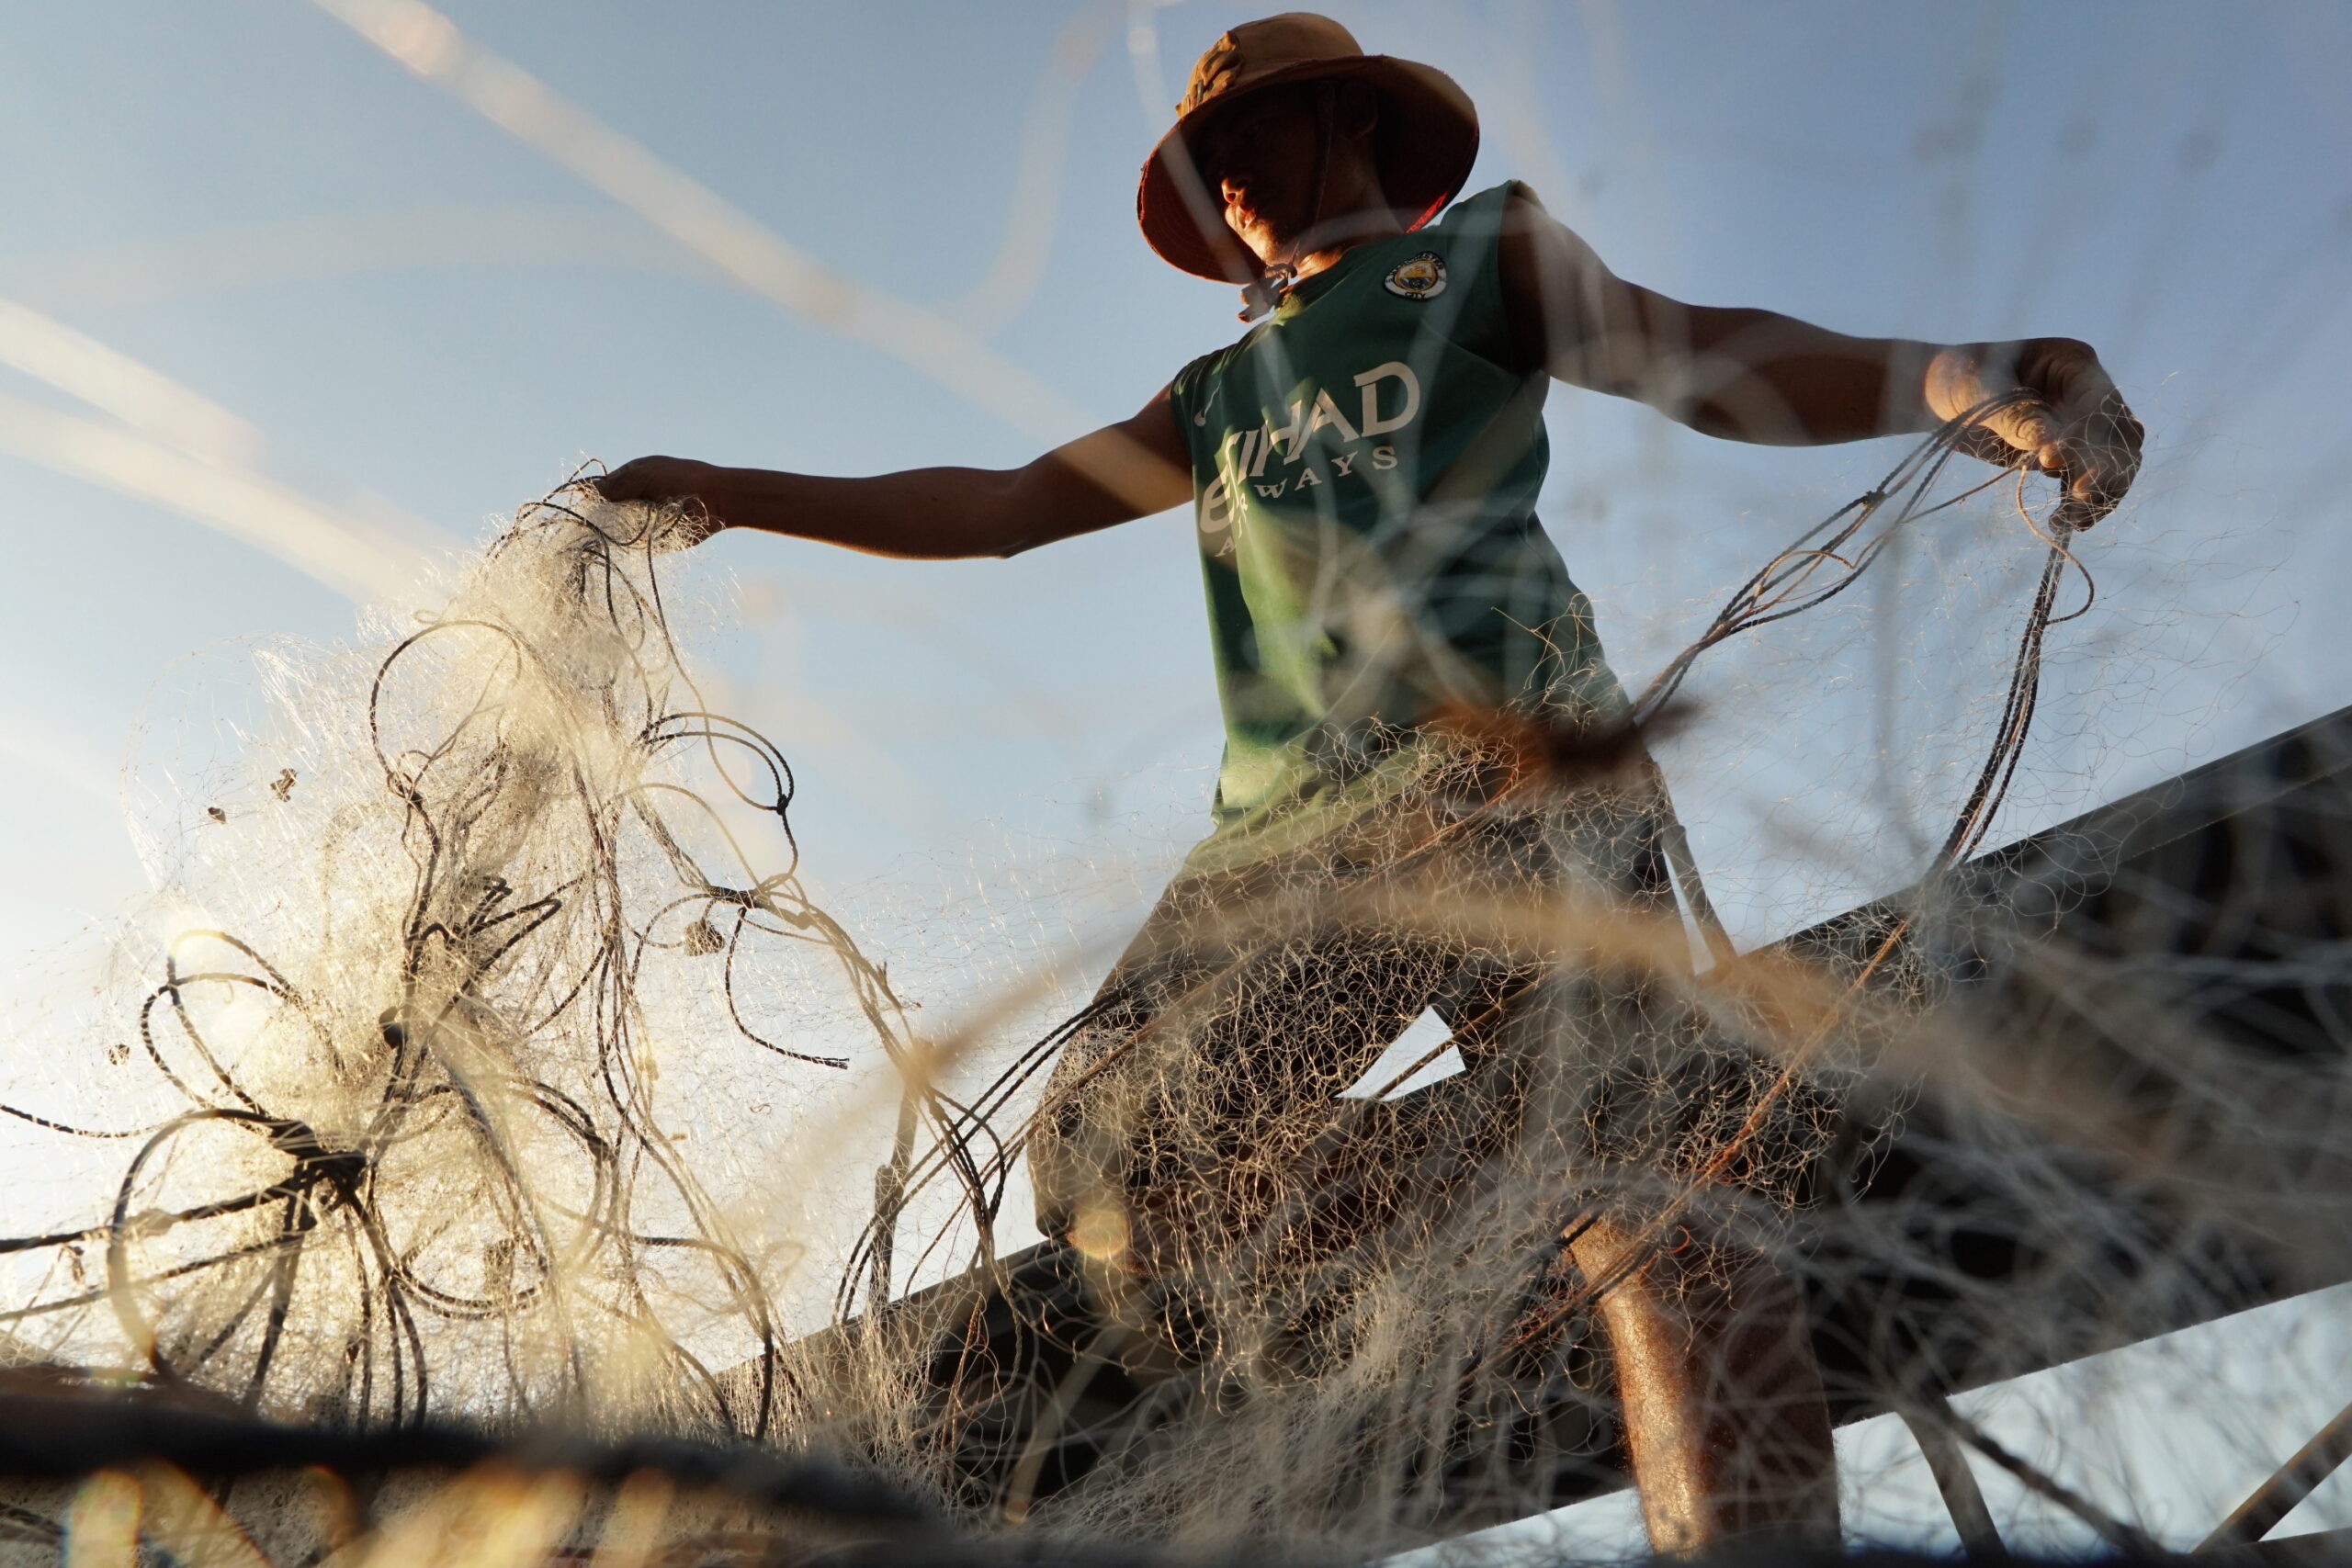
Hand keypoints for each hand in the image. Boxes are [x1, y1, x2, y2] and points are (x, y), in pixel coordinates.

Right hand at [593, 455, 725, 540]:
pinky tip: (626, 539)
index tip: (576, 500)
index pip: (600, 490)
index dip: (588, 496)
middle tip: (592, 520)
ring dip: (614, 530)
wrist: (716, 498)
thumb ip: (616, 484)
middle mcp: (633, 501)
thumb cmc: (682, 479)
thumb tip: (583, 489)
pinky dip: (630, 542)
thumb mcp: (645, 474)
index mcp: (629, 480)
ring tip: (611, 528)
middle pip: (605, 512)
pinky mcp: (654, 539)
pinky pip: (634, 543)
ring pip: (617, 529)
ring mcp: (642, 521)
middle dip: (599, 516)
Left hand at [1926, 339, 2143, 525]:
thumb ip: (2014, 415)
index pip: (2099, 401)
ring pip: (2111, 463)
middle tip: (2079, 497)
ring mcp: (2078, 426)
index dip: (2087, 433)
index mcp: (2074, 363)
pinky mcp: (2063, 455)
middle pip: (2120, 435)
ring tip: (2072, 521)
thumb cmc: (1958, 378)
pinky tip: (2064, 522)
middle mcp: (2085, 393)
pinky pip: (2082, 480)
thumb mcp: (1979, 389)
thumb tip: (2050, 443)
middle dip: (2106, 468)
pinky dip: (2076, 502)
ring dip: (2097, 493)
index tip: (2052, 461)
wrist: (1937, 397)